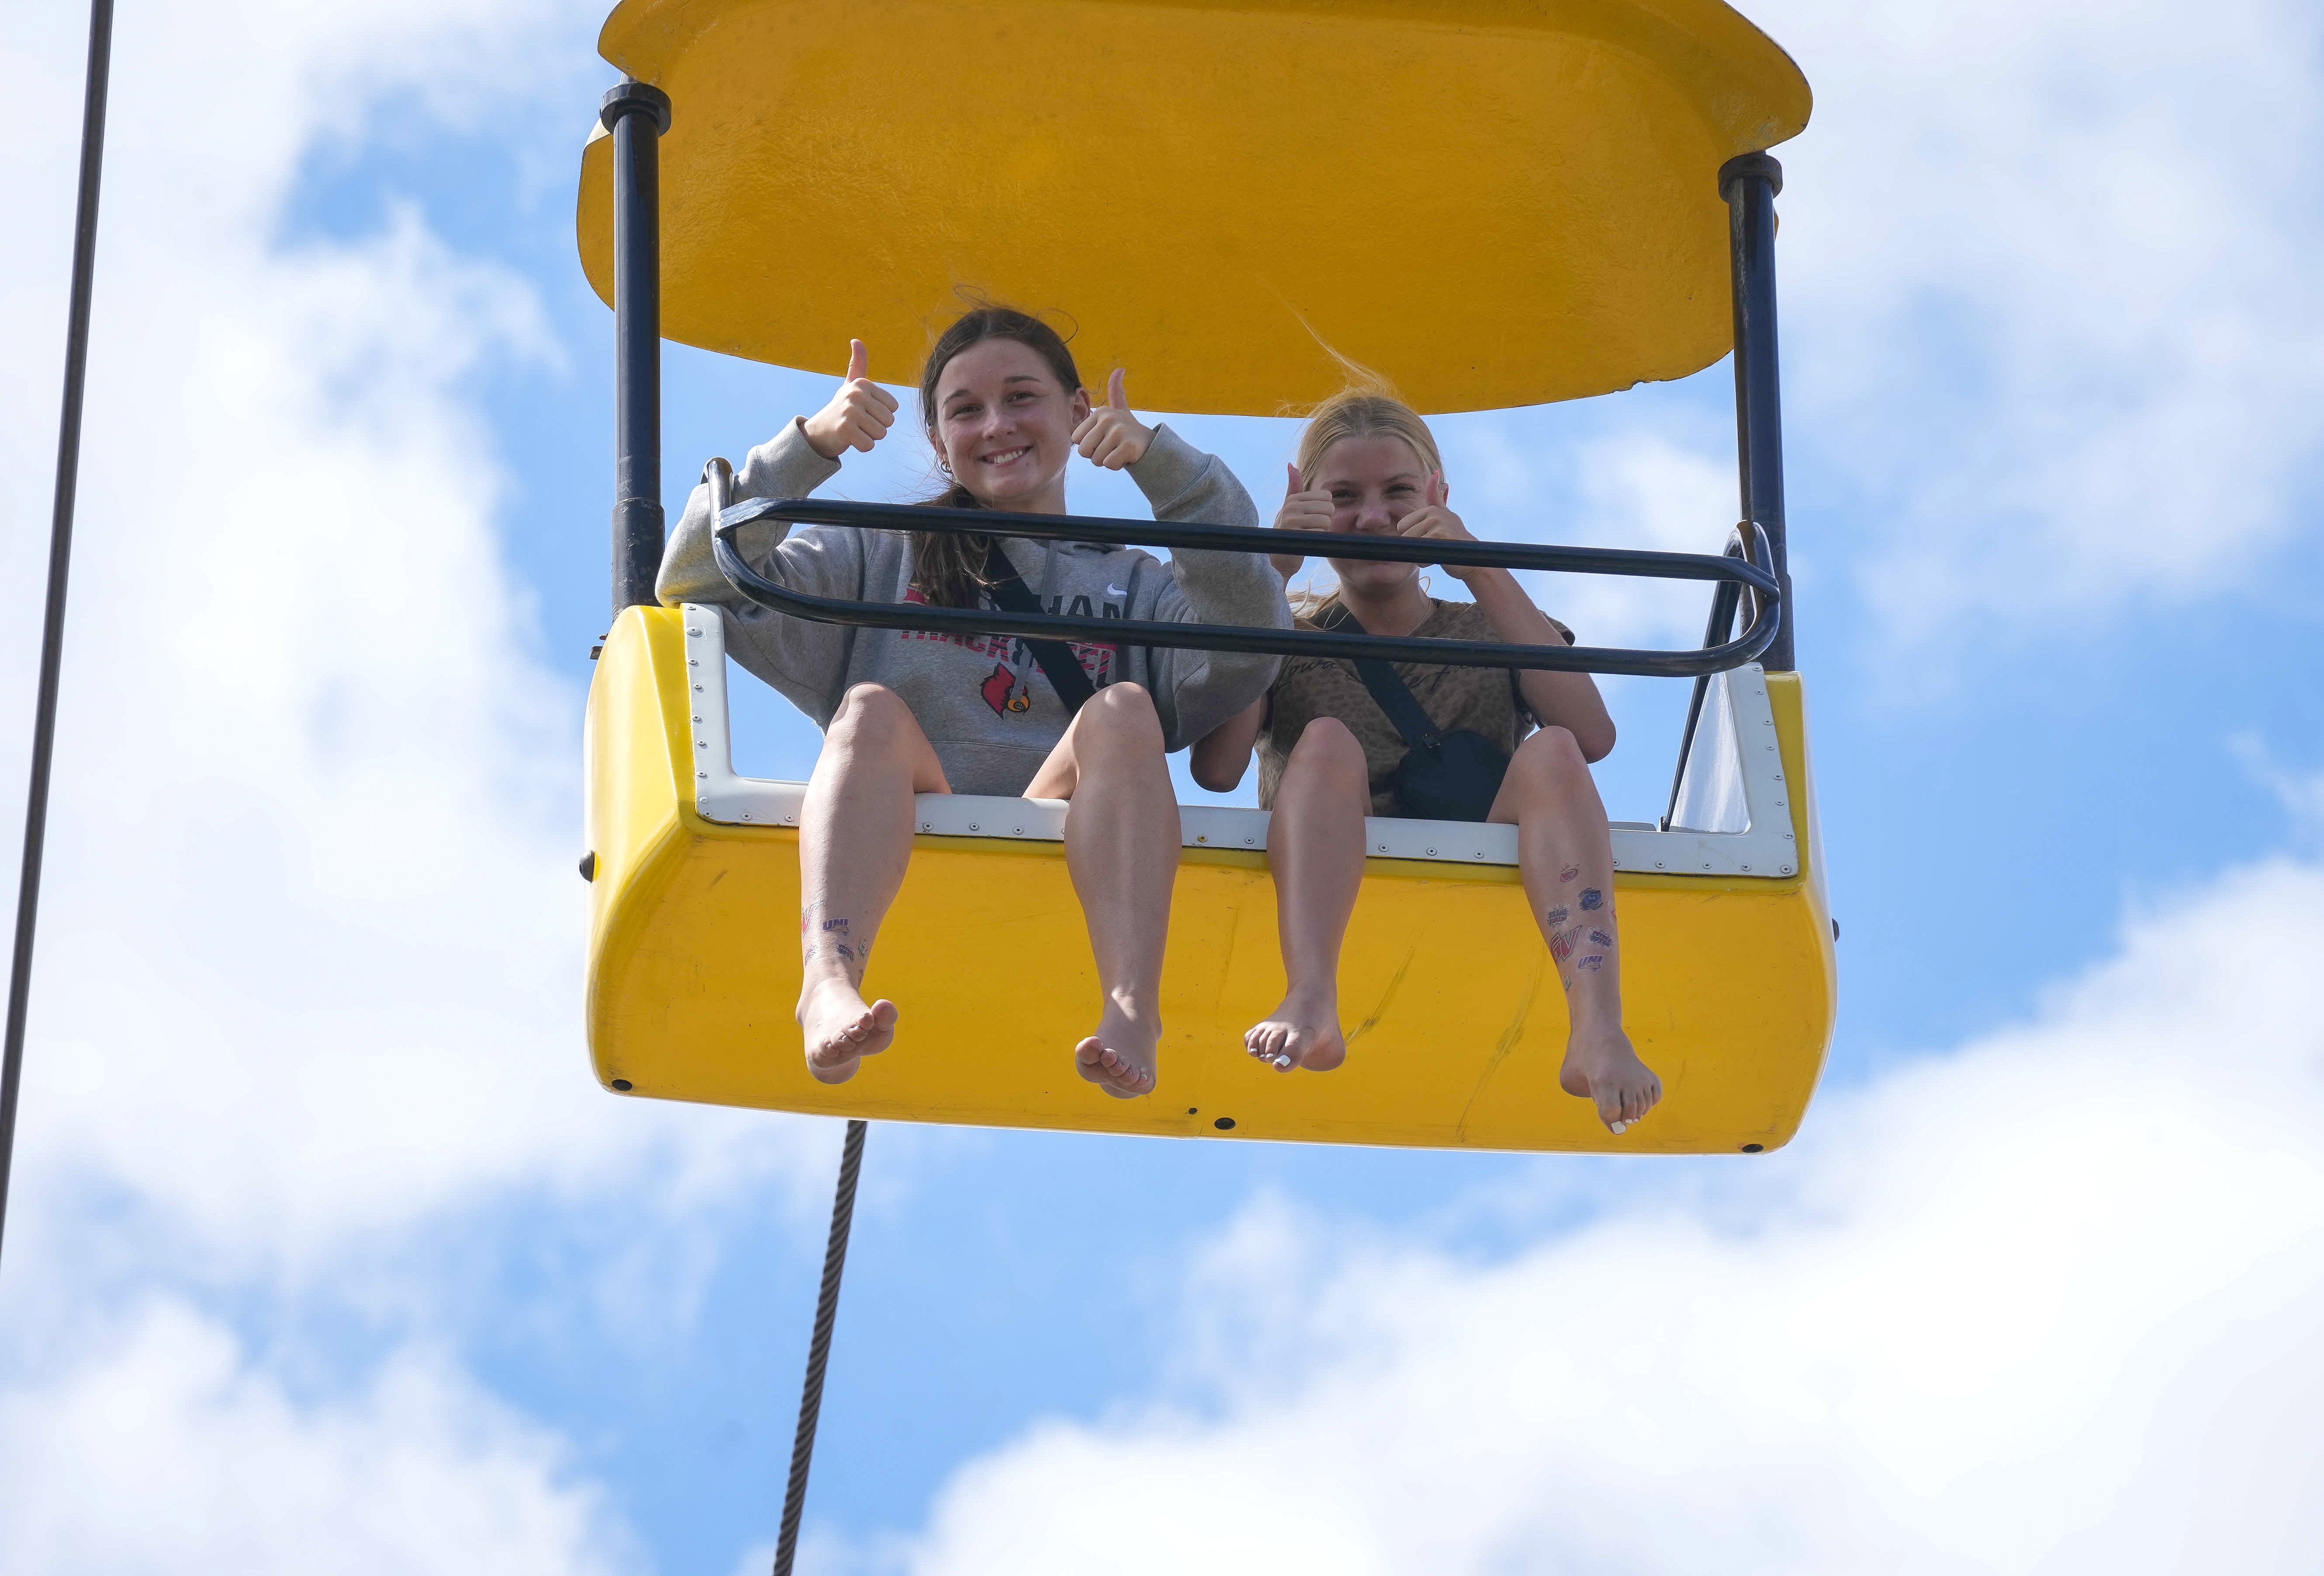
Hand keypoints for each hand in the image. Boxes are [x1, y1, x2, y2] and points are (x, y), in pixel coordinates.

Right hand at [801, 339, 899, 459]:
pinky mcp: (845, 429)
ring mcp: (850, 410)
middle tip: (859, 423)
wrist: (818, 431)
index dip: (881, 415)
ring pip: (881, 434)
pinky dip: (862, 446)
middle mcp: (857, 394)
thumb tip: (856, 340)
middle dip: (876, 427)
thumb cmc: (841, 407)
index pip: (893, 408)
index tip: (864, 412)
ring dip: (869, 437)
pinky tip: (850, 439)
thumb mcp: (851, 385)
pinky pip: (869, 445)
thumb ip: (858, 364)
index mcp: (863, 384)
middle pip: (889, 421)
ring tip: (855, 430)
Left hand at [1071, 368, 1153, 469]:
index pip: (1076, 439)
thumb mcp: (1119, 409)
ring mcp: (1118, 431)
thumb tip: (1120, 369)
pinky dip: (1117, 465)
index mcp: (1100, 412)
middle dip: (1096, 455)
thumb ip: (1115, 391)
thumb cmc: (1127, 431)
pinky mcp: (1128, 446)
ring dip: (1107, 460)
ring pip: (1097, 459)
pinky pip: (1109, 464)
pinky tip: (1125, 457)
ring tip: (1118, 451)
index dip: (1088, 445)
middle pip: (1084, 451)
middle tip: (1111, 448)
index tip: (1103, 440)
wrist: (1150, 444)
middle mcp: (1108, 418)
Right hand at [1271, 463, 1332, 576]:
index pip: (1326, 496)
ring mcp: (1291, 520)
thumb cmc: (1286, 535)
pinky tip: (1307, 543)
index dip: (1325, 510)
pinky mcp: (1295, 535)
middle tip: (1312, 530)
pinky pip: (1320, 531)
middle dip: (1326, 521)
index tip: (1312, 519)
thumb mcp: (1289, 509)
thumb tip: (1292, 464)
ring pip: (1326, 519)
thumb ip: (1293, 488)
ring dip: (1323, 531)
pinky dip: (1318, 539)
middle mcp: (1290, 507)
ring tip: (1310, 536)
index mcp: (1292, 499)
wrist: (1277, 562)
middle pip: (1329, 507)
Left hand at [1394, 472, 1481, 580]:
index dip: (1413, 537)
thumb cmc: (1455, 539)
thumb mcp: (1445, 514)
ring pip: (1411, 546)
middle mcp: (1433, 514)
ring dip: (1421, 555)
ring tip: (1438, 551)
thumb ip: (1435, 497)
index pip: (1402, 527)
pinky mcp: (1439, 537)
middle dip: (1416, 546)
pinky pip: (1419, 555)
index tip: (1430, 538)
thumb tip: (1434, 472)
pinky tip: (1440, 558)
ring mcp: (1437, 524)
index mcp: (1430, 509)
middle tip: (1435, 547)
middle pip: (1405, 536)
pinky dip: (1426, 562)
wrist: (1474, 558)